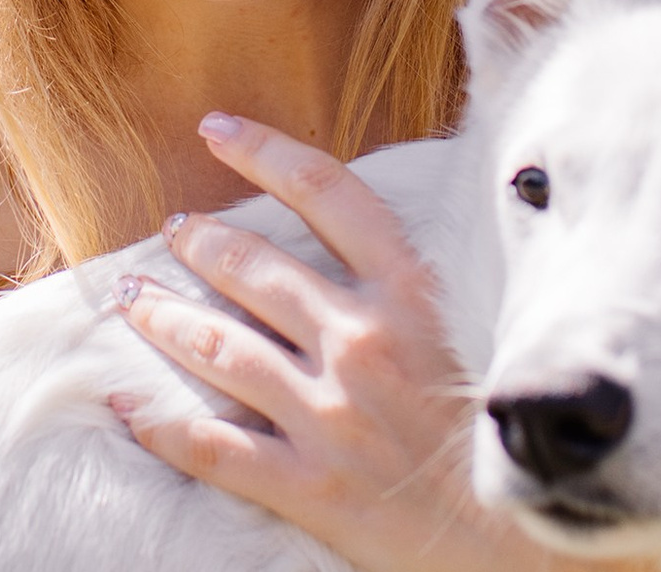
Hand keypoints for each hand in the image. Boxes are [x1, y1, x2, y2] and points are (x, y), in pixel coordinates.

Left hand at [113, 113, 637, 571]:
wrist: (533, 543)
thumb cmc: (517, 432)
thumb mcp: (492, 331)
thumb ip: (432, 283)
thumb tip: (384, 233)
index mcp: (414, 296)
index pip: (327, 194)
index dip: (264, 153)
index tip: (217, 130)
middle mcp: (363, 344)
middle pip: (256, 269)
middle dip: (201, 242)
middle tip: (171, 230)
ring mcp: (331, 416)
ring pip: (221, 349)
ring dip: (164, 317)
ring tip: (131, 298)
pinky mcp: (311, 487)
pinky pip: (214, 448)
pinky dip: (160, 424)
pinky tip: (127, 403)